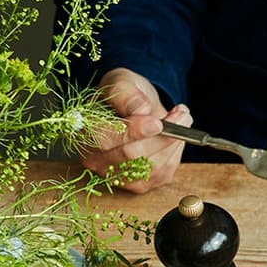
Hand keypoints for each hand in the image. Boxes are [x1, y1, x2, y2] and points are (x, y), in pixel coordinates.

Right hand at [82, 67, 187, 193]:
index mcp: (83, 133)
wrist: (136, 110)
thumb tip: (140, 109)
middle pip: (132, 156)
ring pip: (151, 167)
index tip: (157, 122)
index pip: (105, 139)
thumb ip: (125, 93)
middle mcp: (95, 160)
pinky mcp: (138, 185)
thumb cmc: (124, 96)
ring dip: (173, 143)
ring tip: (182, 119)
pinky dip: (175, 153)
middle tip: (182, 115)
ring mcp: (116, 176)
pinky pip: (162, 173)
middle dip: (161, 136)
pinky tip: (177, 136)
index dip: (133, 132)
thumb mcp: (121, 82)